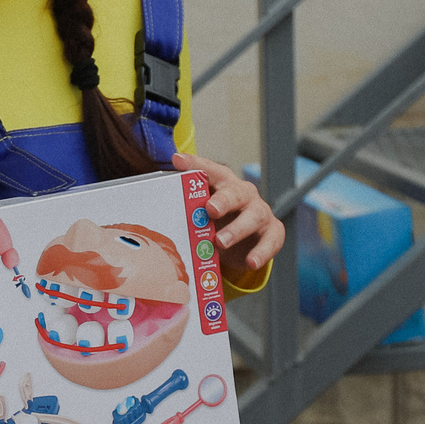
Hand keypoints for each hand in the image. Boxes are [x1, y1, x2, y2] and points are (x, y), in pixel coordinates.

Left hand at [173, 152, 285, 274]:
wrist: (245, 243)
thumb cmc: (218, 223)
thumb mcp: (201, 214)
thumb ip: (185, 209)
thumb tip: (152, 207)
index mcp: (223, 184)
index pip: (209, 170)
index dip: (194, 164)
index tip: (177, 161)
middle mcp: (243, 194)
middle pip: (235, 192)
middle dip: (223, 200)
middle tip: (210, 209)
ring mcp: (259, 212)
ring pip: (253, 217)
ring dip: (237, 230)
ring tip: (220, 242)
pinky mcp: (272, 232)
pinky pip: (270, 241)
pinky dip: (261, 252)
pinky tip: (251, 262)